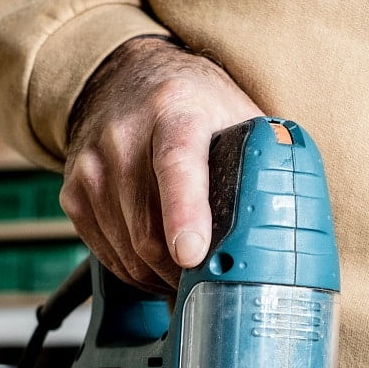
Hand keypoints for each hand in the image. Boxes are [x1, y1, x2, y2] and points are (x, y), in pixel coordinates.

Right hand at [63, 36, 263, 291]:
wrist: (128, 78)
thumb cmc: (194, 104)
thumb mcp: (236, 116)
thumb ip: (261, 160)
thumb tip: (294, 217)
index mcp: (176, 112)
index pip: (178, 166)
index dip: (185, 214)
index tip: (192, 254)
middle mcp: (125, 135)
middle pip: (149, 230)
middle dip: (184, 275)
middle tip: (213, 290)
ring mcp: (93, 165)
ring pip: (128, 252)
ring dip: (161, 278)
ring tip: (187, 273)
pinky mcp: (74, 190)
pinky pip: (107, 253)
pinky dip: (135, 270)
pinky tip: (155, 261)